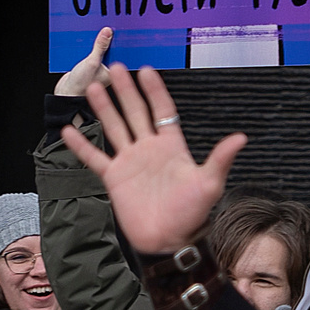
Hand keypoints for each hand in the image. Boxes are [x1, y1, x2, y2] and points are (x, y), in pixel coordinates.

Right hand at [55, 27, 114, 96]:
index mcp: (114, 70)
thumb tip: (107, 33)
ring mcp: (98, 66)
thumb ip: (100, 47)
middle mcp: (108, 68)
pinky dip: (88, 47)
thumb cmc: (80, 87)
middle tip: (105, 28)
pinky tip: (84, 42)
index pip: (121, 51)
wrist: (65, 94)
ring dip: (96, 42)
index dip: (121, 40)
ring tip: (94, 34)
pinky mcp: (89, 65)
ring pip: (100, 49)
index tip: (119, 29)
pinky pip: (91, 52)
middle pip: (111, 48)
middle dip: (107, 39)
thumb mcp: (92, 63)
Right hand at [59, 67, 247, 254]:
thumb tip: (241, 138)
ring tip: (94, 88)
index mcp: (171, 146)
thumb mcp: (209, 184)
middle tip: (115, 68)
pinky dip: (81, 146)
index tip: (146, 70)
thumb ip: (220, 159)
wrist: (169, 241)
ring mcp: (130, 162)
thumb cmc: (192, 214)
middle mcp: (149, 149)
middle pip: (135, 112)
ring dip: (104, 108)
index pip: (162, 110)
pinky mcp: (114, 179)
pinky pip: (95, 158)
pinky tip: (68, 131)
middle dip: (125, 90)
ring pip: (114, 128)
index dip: (154, 90)